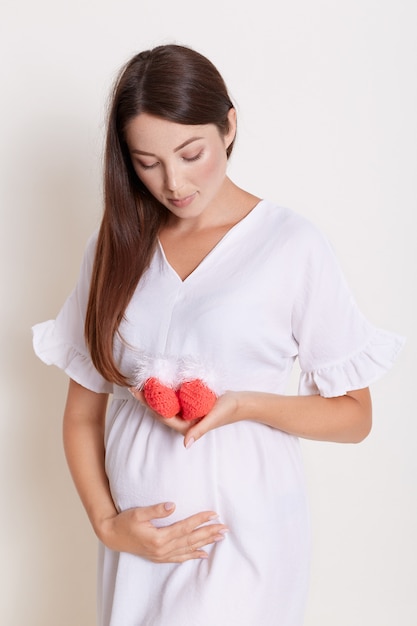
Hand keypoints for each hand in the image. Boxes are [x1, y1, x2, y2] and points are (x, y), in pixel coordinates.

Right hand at [98, 502, 227, 562]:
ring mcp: (161, 555)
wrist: (112, 536)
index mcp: (159, 537)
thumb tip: (172, 505)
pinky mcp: (159, 557)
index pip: (185, 527)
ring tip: (219, 538)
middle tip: (225, 528)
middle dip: (209, 533)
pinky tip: (203, 554)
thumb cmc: (124, 522)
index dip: (200, 520)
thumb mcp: (138, 513)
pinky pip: (180, 558)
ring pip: (188, 549)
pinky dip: (193, 556)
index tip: (213, 514)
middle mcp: (162, 549)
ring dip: (205, 543)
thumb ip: (155, 510)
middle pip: (191, 540)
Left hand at [129, 387, 242, 444]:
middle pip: (160, 409)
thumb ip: (200, 431)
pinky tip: (159, 380)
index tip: (137, 392)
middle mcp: (183, 420)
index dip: (147, 404)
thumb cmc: (228, 410)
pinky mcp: (190, 404)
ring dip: (154, 394)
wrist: (240, 403)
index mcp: (185, 427)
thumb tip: (185, 444)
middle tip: (133, 386)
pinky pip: (174, 397)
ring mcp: (186, 412)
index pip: (161, 415)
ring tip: (141, 382)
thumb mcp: (214, 418)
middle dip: (146, 399)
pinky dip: (165, 390)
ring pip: (165, 403)